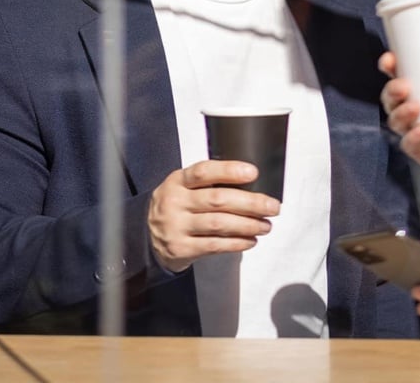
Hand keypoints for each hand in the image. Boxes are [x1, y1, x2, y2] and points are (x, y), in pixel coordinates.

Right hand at [147, 160, 279, 272]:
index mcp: (177, 181)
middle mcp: (174, 201)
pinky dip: (237, 243)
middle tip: (273, 206)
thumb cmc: (176, 207)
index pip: (203, 172)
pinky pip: (214, 245)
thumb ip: (208, 184)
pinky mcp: (181, 248)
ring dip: (248, 225)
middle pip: (217, 200)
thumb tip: (251, 185)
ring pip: (219, 224)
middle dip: (250, 203)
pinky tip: (250, 240)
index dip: (229, 171)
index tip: (253, 172)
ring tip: (266, 225)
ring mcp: (176, 226)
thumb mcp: (182, 188)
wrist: (147, 235)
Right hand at [379, 51, 419, 200]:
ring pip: (396, 120)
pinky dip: (412, 137)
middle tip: (404, 85)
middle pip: (394, 99)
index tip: (391, 59)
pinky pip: (410, 144)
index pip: (406, 78)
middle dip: (391, 90)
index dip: (392, 68)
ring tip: (414, 106)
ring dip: (399, 112)